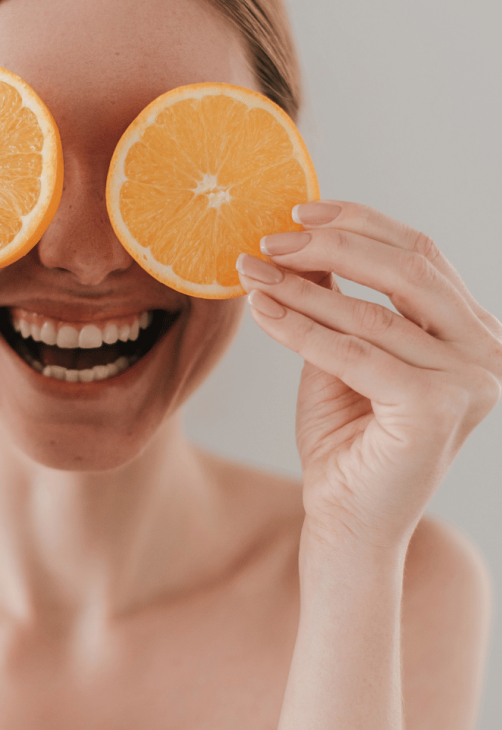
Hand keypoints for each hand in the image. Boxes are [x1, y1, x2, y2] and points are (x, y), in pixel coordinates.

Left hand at [236, 201, 501, 552]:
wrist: (346, 517)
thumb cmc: (347, 436)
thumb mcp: (340, 350)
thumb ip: (335, 297)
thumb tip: (302, 237)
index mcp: (472, 331)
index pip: (421, 255)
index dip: (360, 224)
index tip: (300, 212)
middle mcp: (485, 352)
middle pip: (407, 270)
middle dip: (331, 246)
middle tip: (270, 241)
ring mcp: (470, 382)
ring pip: (371, 315)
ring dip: (301, 288)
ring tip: (251, 273)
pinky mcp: (436, 410)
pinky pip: (354, 354)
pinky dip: (301, 329)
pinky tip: (261, 311)